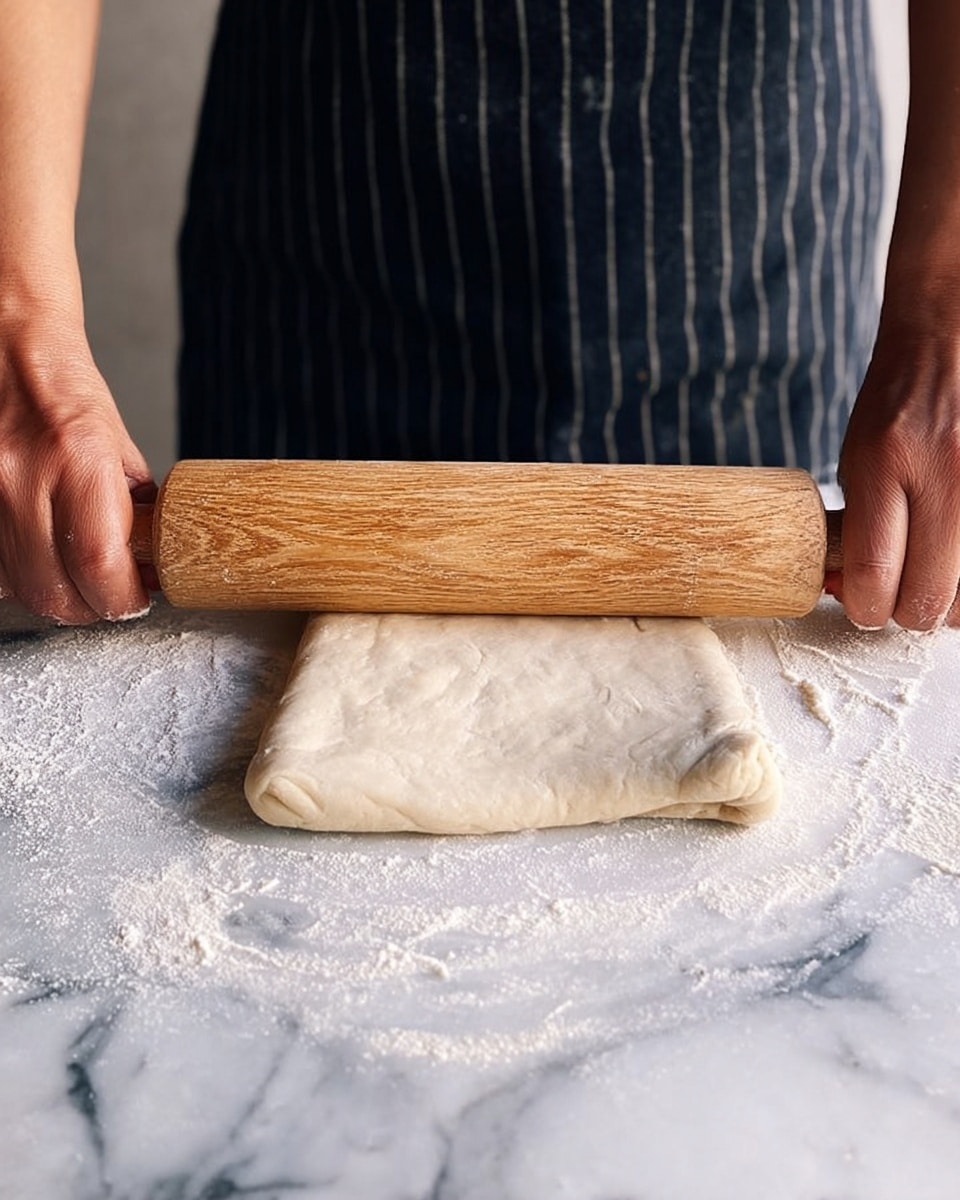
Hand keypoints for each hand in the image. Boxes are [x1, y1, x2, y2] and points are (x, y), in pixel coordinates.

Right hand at [0, 308, 153, 623]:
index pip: (99, 564)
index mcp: (77, 457)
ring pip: (17, 589)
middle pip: (53, 591)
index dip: (121, 598)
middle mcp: (20, 476)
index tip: (136, 598)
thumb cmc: (62, 390)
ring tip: (72, 572)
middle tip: (109, 594)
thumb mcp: (118, 446)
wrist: (4, 346)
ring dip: (51, 594)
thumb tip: (151, 563)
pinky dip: (16, 576)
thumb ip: (131, 508)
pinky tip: (36, 556)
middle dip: (90, 607)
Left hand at [838, 296, 959, 630]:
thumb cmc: (898, 403)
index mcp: (887, 461)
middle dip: (906, 610)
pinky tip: (952, 553)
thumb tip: (855, 594)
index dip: (864, 608)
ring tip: (933, 571)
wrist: (951, 343)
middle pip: (928, 598)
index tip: (862, 605)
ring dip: (948, 599)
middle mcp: (946, 472)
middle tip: (900, 594)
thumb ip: (858, 527)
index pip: (874, 573)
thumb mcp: (857, 459)